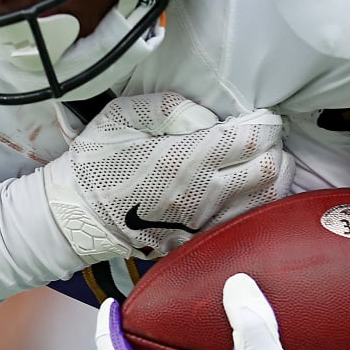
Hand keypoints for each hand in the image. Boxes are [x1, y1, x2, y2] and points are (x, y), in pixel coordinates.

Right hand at [43, 93, 293, 263]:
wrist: (74, 217)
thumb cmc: (96, 162)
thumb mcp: (122, 116)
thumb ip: (171, 107)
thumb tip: (210, 118)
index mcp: (185, 160)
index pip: (251, 140)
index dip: (266, 124)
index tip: (262, 117)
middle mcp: (202, 195)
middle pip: (267, 170)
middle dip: (274, 148)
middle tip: (264, 138)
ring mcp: (202, 223)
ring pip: (264, 201)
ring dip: (273, 177)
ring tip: (264, 161)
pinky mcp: (197, 242)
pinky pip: (242, 223)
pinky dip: (256, 204)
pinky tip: (248, 190)